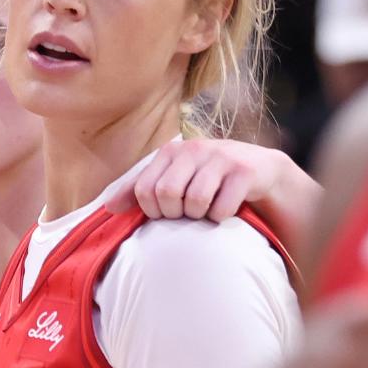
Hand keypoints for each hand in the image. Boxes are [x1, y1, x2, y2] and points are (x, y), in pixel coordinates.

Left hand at [106, 138, 304, 222]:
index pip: (145, 190)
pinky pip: (221, 208)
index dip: (152, 211)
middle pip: (167, 195)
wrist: (260, 172)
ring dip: (199, 217)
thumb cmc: (208, 180)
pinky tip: (226, 211)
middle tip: (187, 215)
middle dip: (175, 215)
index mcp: (171, 151)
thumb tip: (107, 208)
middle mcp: (195, 149)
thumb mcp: (173, 179)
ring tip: (206, 212)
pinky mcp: (245, 172)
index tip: (165, 214)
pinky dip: (220, 219)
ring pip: (194, 202)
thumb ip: (139, 191)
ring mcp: (221, 158)